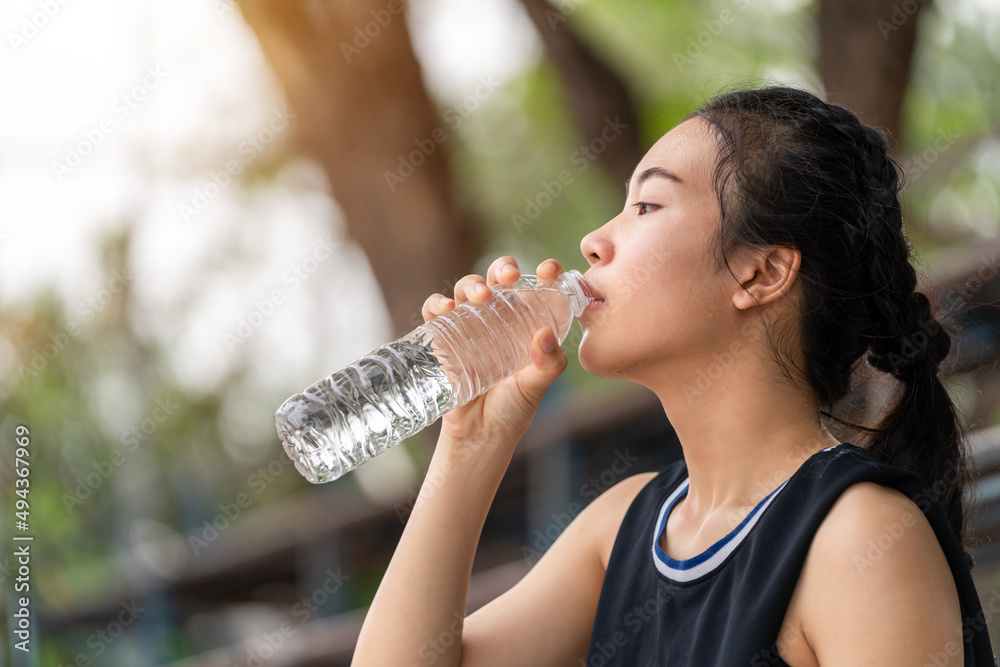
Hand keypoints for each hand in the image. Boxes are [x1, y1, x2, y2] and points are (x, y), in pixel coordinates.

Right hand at [421, 257, 568, 457]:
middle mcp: (498, 318)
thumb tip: (545, 334)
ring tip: (480, 296)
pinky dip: (437, 303)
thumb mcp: (536, 386)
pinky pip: (435, 311)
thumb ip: (548, 364)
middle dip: (503, 268)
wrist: (480, 434)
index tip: (550, 270)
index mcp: (526, 322)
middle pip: (498, 279)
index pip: (537, 288)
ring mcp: (469, 325)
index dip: (545, 273)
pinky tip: (446, 309)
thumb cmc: (513, 408)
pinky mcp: (443, 337)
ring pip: (466, 289)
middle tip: (509, 277)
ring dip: (471, 284)